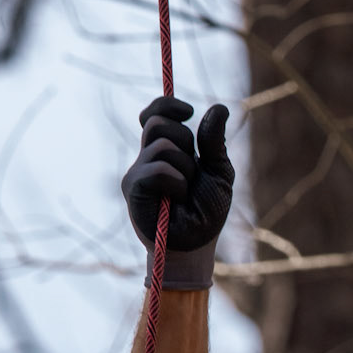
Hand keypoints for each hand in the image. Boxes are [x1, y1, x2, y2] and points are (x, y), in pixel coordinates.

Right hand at [121, 95, 232, 289]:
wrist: (196, 246)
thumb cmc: (207, 214)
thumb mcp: (218, 171)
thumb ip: (214, 141)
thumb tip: (219, 106)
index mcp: (165, 152)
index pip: (154, 115)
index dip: (167, 106)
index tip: (188, 112)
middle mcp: (146, 159)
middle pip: (157, 123)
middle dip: (184, 140)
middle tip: (192, 172)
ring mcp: (137, 173)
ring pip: (162, 145)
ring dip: (185, 168)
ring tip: (185, 192)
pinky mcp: (133, 189)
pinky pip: (158, 168)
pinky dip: (176, 182)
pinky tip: (177, 200)